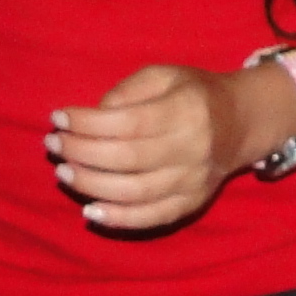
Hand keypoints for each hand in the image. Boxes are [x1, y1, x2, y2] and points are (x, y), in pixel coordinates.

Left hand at [48, 62, 274, 231]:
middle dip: (82, 153)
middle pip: (127, 158)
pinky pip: (151, 218)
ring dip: (91, 185)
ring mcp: (193, 181)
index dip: (88, 123)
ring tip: (64, 173)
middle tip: (53, 145)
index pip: (128, 122)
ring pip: (135, 192)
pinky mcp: (192, 204)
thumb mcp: (164, 76)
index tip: (58, 118)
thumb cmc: (194, 94)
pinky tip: (90, 210)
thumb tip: (91, 118)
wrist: (242, 123)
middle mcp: (192, 148)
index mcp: (186, 109)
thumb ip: (127, 92)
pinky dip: (118, 219)